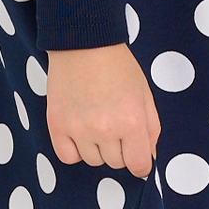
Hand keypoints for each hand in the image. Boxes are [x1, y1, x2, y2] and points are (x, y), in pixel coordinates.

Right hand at [45, 41, 161, 179]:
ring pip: (93, 161)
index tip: (136, 153)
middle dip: (119, 149)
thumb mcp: (145, 93)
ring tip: (96, 119)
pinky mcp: (57, 125)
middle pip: (116, 164)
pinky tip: (79, 129)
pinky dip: (75, 149)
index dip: (140, 161)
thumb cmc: (117, 64)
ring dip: (97, 147)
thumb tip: (147, 156)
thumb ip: (151, 128)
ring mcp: (79, 129)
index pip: (139, 166)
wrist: (84, 42)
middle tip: (115, 123)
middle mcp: (106, 129)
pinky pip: (68, 157)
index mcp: (132, 121)